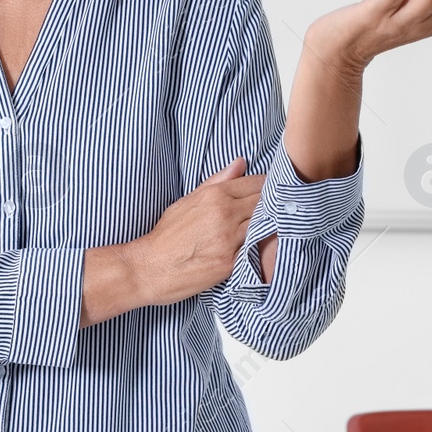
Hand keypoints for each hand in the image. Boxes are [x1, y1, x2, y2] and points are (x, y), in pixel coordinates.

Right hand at [121, 156, 263, 306]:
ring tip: (278, 226)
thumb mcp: (187, 201)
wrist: (150, 268)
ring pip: (266, 225)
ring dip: (273, 224)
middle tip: (282, 208)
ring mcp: (229, 240)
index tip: (276, 191)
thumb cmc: (167, 235)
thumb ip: (217, 182)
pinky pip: (258, 249)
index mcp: (214, 196)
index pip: (256, 183)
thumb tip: (240, 163)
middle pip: (265, 203)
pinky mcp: (231, 263)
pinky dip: (265, 245)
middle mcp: (225, 214)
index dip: (269, 187)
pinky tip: (267, 244)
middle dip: (275, 204)